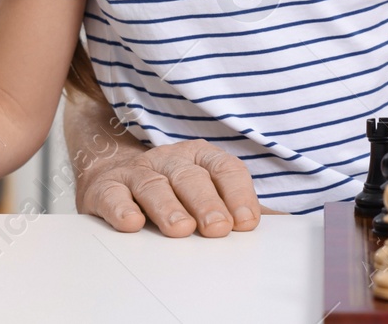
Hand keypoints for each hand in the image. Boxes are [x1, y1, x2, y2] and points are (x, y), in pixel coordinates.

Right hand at [75, 137, 264, 237]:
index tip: (246, 222)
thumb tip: (282, 222)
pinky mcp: (105, 188)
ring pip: (154, 185)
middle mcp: (171, 160)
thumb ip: (240, 205)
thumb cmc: (172, 189)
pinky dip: (122, 208)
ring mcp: (138, 171)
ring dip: (168, 207)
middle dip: (207, 203)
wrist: (114, 175)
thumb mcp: (208, 190)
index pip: (225, 170)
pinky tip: (132, 222)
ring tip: (180, 229)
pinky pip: (113, 195)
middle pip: (192, 178)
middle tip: (217, 228)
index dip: (238, 194)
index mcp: (201, 158)